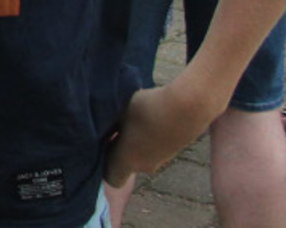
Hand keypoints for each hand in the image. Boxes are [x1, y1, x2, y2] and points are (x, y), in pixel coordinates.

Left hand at [104, 83, 219, 186]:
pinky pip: (152, 148)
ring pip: (139, 155)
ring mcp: (161, 160)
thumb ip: (108, 124)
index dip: (102, 165)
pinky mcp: (173, 151)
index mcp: (127, 161)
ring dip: (132, 142)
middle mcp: (144, 166)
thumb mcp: (120, 112)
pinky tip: (148, 118)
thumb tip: (98, 126)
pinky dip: (147, 138)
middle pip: (124, 164)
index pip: (111, 178)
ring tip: (129, 119)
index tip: (99, 145)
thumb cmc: (147, 108)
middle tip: (111, 127)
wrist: (188, 107)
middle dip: (116, 149)